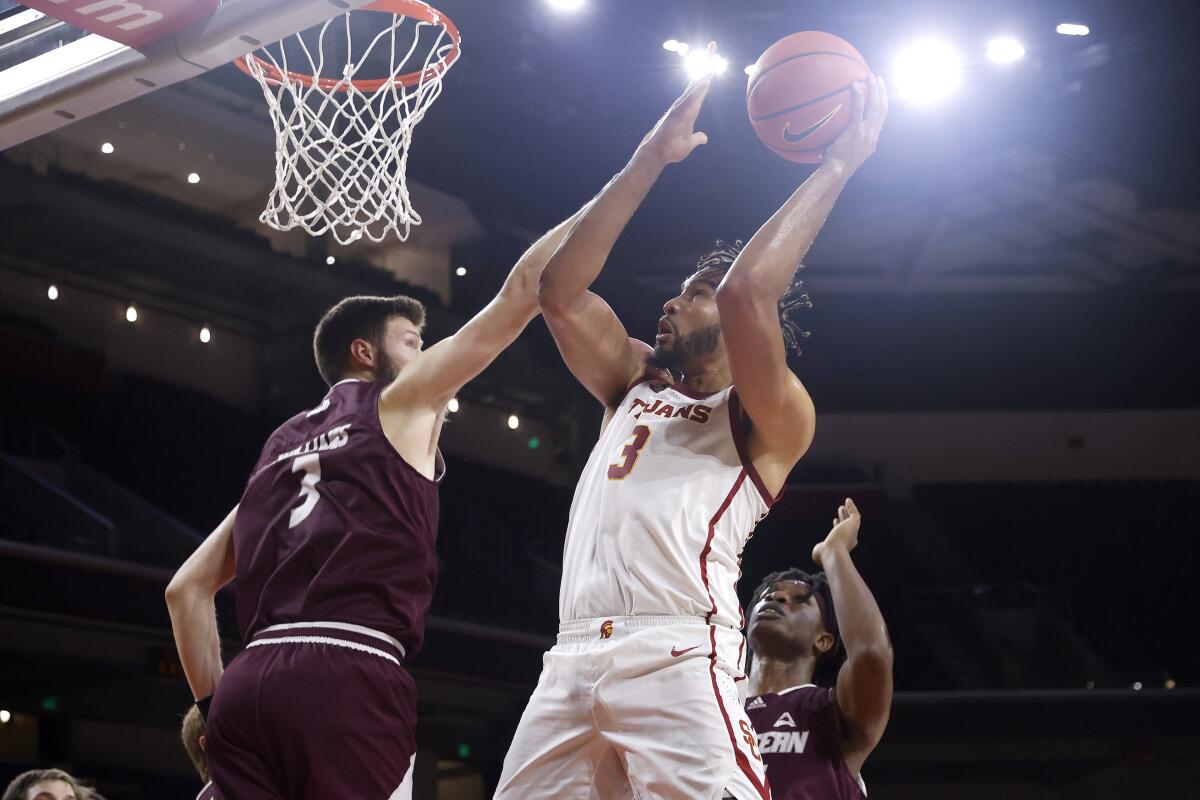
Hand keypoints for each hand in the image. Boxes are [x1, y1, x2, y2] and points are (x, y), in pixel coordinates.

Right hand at [637, 42, 714, 165]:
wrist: (659, 154)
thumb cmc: (672, 148)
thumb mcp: (690, 143)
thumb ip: (697, 138)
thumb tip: (704, 138)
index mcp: (691, 109)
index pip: (702, 88)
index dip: (709, 73)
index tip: (715, 60)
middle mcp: (686, 104)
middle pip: (699, 80)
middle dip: (706, 63)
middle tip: (713, 45)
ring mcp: (681, 107)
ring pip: (695, 87)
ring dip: (704, 72)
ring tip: (712, 58)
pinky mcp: (677, 114)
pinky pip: (689, 100)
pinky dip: (697, 90)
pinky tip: (706, 81)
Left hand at [812, 497, 860, 566]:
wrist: (832, 552)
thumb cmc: (825, 554)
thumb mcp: (819, 553)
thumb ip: (820, 549)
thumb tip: (820, 547)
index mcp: (842, 547)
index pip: (842, 535)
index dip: (838, 526)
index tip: (835, 520)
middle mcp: (849, 540)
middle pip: (846, 526)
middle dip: (843, 518)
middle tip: (840, 510)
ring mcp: (852, 532)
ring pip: (850, 520)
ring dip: (846, 513)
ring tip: (842, 506)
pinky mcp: (853, 524)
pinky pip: (854, 514)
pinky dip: (852, 507)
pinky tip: (848, 500)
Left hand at [821, 74, 887, 172]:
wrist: (837, 171)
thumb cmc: (838, 165)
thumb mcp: (851, 155)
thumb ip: (851, 146)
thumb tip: (841, 143)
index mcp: (873, 139)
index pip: (882, 118)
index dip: (883, 103)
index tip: (882, 93)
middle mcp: (873, 134)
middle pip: (882, 108)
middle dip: (882, 92)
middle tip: (878, 79)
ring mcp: (866, 132)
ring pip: (875, 106)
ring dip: (875, 90)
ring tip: (871, 77)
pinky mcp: (856, 130)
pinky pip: (859, 109)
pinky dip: (859, 96)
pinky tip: (856, 85)